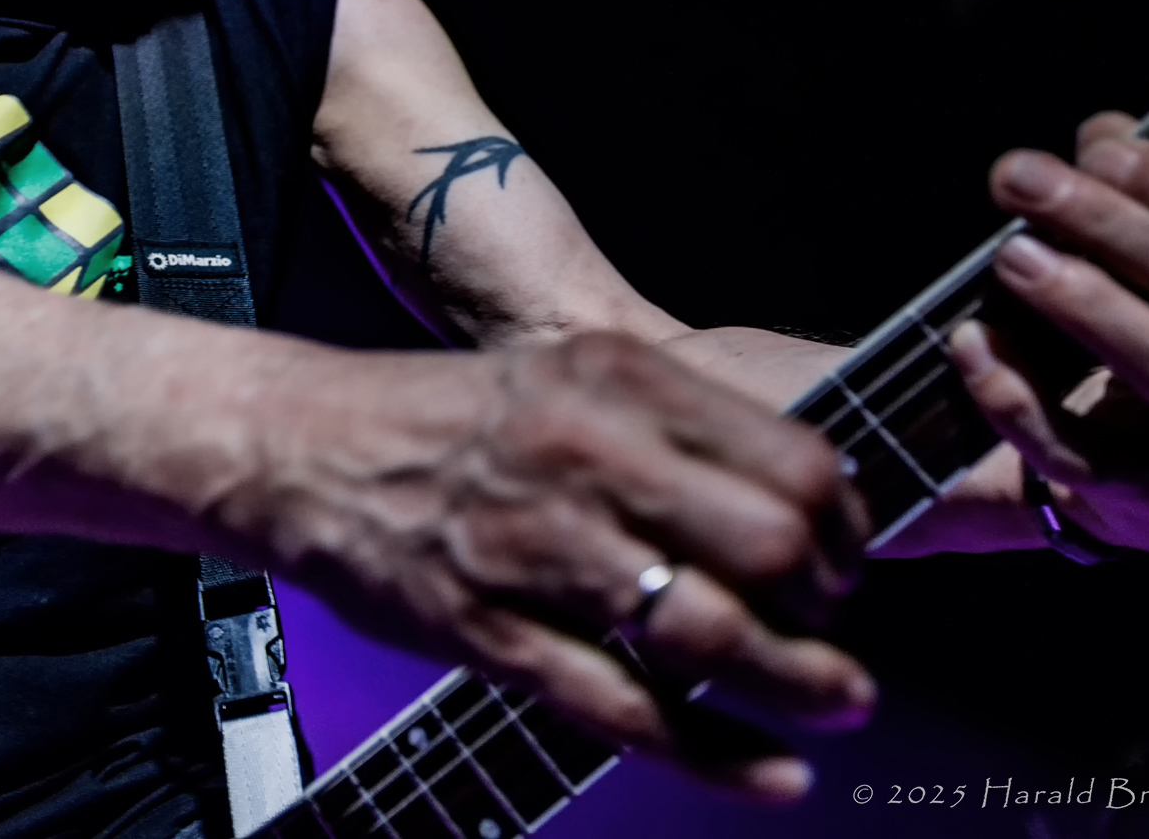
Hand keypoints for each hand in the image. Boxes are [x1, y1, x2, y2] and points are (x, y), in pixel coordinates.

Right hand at [237, 332, 875, 801]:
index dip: (845, 523)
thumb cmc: (441, 419)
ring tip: (835, 700)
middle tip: (828, 625)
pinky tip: (767, 770)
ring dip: (797, 683)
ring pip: (710, 635)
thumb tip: (794, 493)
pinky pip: (629, 710)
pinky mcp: (492, 633)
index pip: (793, 458)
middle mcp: (586, 457)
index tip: (845, 553)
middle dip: (826, 605)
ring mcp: (538, 551)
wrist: (303, 447)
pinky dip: (717, 756)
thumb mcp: (565, 378)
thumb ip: (670, 426)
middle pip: (769, 547)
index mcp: (615, 380)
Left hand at [950, 112, 1148, 552]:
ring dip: (1089, 306)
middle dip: (1115, 227)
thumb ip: (1143, 200)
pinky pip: (1083, 454)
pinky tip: (971, 342)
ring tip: (1011, 255)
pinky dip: (1020, 396)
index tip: (1107, 150)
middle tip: (1023, 180)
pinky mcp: (1147, 503)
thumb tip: (1104, 136)